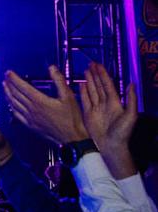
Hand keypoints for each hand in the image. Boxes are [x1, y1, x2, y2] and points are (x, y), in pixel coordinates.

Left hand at [3, 66, 87, 144]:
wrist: (71, 138)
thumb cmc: (71, 118)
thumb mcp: (68, 96)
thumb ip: (59, 81)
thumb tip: (52, 68)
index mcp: (39, 101)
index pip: (22, 87)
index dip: (14, 78)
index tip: (9, 72)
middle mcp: (32, 110)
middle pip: (16, 94)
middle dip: (9, 84)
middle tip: (5, 77)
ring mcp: (30, 118)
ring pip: (14, 104)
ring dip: (8, 94)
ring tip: (4, 87)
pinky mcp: (30, 126)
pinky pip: (16, 115)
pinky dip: (11, 107)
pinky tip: (11, 104)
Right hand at [80, 63, 137, 177]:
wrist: (111, 148)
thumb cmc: (122, 134)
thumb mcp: (130, 115)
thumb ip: (131, 99)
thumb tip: (131, 83)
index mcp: (114, 102)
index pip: (108, 84)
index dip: (103, 74)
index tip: (98, 65)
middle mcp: (105, 104)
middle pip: (99, 85)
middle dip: (95, 74)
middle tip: (90, 64)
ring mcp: (96, 109)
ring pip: (92, 91)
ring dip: (89, 81)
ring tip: (85, 71)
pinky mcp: (88, 115)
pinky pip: (85, 100)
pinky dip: (83, 92)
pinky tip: (81, 85)